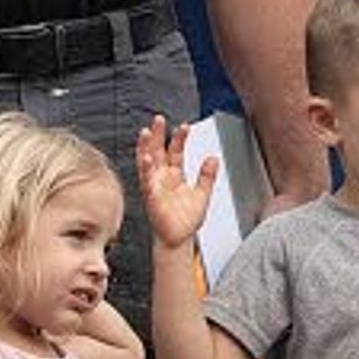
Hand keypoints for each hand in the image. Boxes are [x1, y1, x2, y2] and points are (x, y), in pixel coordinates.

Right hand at [131, 117, 220, 249]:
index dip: (179, 138)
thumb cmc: (186, 220)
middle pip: (157, 152)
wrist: (179, 239)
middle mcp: (161, 178)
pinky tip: (146, 159)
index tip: (185, 125)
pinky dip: (146, 171)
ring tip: (146, 132)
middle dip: (158, 135)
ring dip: (145, 148)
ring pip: (147, 163)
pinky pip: (147, 183)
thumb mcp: (202, 194)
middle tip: (159, 119)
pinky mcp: (151, 199)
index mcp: (174, 175)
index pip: (175, 151)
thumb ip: (207, 176)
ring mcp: (154, 187)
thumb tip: (213, 158)